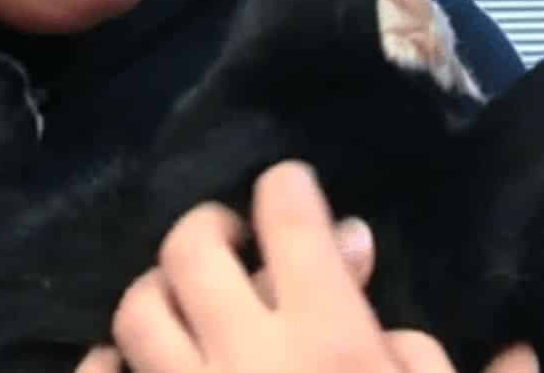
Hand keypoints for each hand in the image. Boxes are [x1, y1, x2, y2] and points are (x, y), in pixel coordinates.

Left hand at [76, 161, 538, 372]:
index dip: (288, 188)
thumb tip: (413, 314)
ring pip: (136, 307)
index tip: (292, 188)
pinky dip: (107, 367)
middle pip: (193, 246)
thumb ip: (437, 367)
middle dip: (213, 226)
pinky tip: (129, 368)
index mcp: (331, 337)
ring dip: (160, 292)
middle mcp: (247, 353)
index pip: (291, 219)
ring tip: (190, 307)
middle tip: (236, 242)